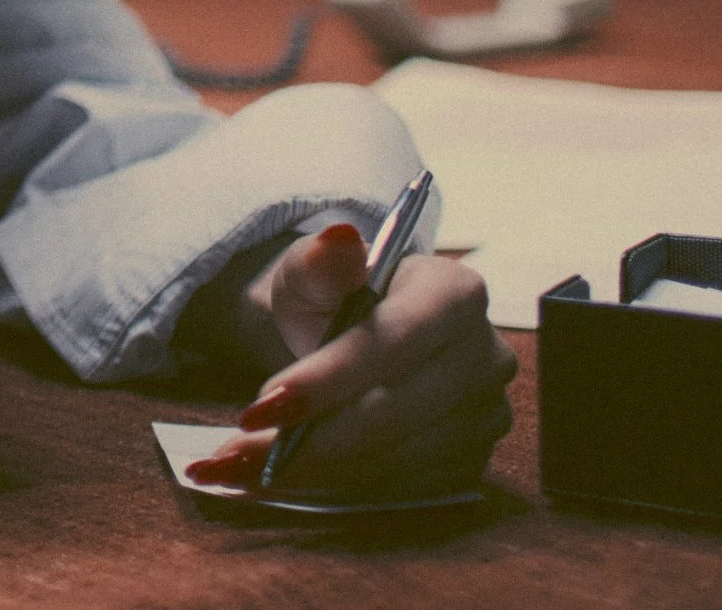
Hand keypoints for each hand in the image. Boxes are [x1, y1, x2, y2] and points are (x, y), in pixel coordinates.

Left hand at [190, 226, 516, 499]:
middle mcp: (485, 356)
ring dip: (316, 469)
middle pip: (396, 410)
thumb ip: (322, 259)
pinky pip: (402, 484)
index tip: (262, 404)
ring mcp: (484, 412)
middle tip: (237, 452)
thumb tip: (338, 237)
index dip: (326, 377)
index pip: (393, 341)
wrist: (348, 332)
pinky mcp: (470, 457)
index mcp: (456, 293)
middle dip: (311, 436)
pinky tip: (285, 476)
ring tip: (244, 466)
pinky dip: (338, 483)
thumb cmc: (329, 296)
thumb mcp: (311, 269)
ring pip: (396, 456)